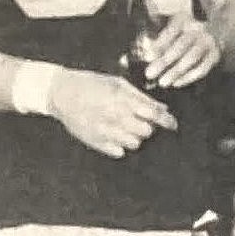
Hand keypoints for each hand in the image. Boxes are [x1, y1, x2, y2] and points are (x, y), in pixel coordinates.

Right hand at [48, 67, 176, 157]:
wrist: (61, 93)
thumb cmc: (91, 84)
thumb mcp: (117, 83)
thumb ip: (140, 96)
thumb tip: (162, 108)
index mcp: (122, 99)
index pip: (154, 114)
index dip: (167, 121)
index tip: (173, 125)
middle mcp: (115, 117)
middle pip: (146, 131)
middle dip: (148, 127)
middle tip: (140, 121)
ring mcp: (105, 132)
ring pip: (134, 144)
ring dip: (134, 136)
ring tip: (124, 127)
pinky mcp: (96, 143)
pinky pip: (119, 152)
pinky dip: (120, 146)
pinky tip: (113, 134)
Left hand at [144, 14, 220, 88]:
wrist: (213, 32)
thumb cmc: (184, 34)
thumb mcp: (171, 32)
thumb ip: (159, 42)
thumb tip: (149, 57)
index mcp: (184, 20)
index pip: (172, 30)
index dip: (159, 43)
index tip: (147, 57)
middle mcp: (198, 29)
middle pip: (181, 45)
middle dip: (164, 61)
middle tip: (149, 73)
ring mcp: (208, 42)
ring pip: (192, 58)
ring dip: (176, 71)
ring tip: (162, 82)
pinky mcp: (214, 56)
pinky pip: (202, 69)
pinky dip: (188, 77)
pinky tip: (176, 83)